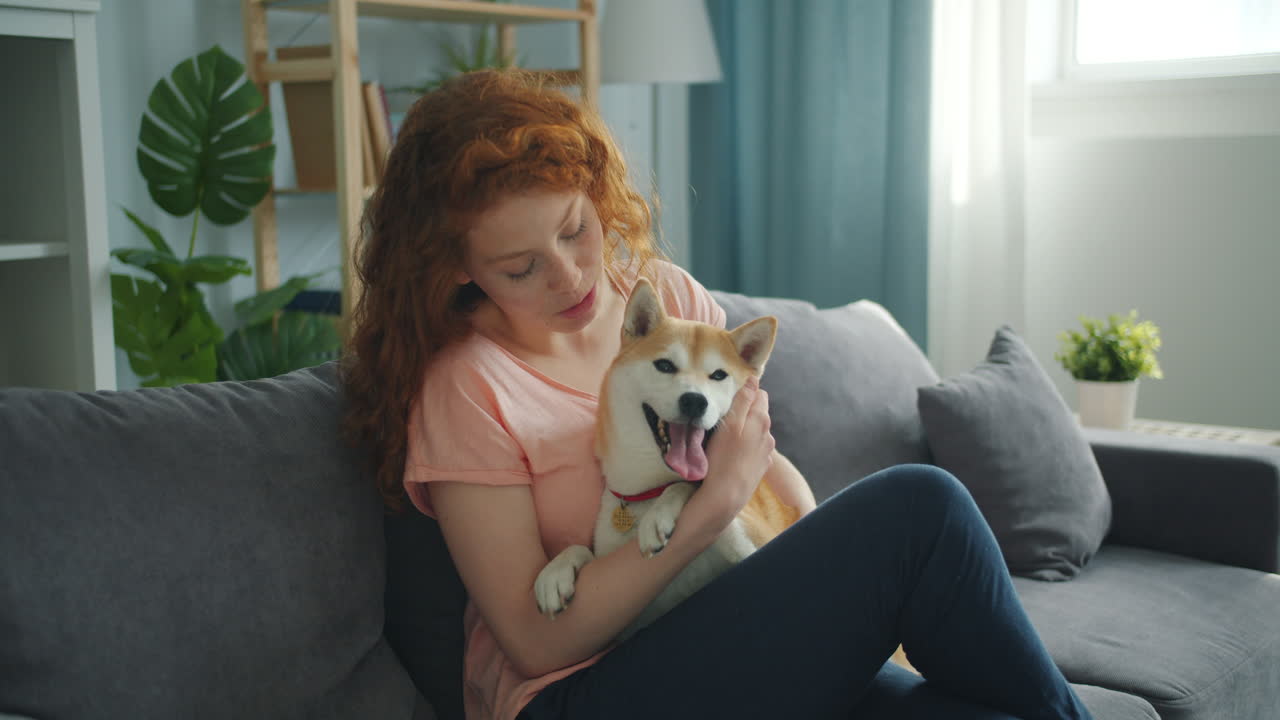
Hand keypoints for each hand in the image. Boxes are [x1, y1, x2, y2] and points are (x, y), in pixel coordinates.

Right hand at [696, 376, 775, 521]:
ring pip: (756, 432)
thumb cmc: (722, 458)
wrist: (725, 496)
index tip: (728, 400)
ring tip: (725, 439)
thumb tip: (754, 380)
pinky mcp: (761, 467)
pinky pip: (754, 450)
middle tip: (723, 419)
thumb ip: (743, 400)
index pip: (759, 394)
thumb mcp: (729, 424)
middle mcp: (768, 434)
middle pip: (758, 413)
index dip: (745, 393)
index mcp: (761, 420)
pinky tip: (732, 455)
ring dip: (745, 431)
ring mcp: (766, 453)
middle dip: (744, 412)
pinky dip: (745, 448)